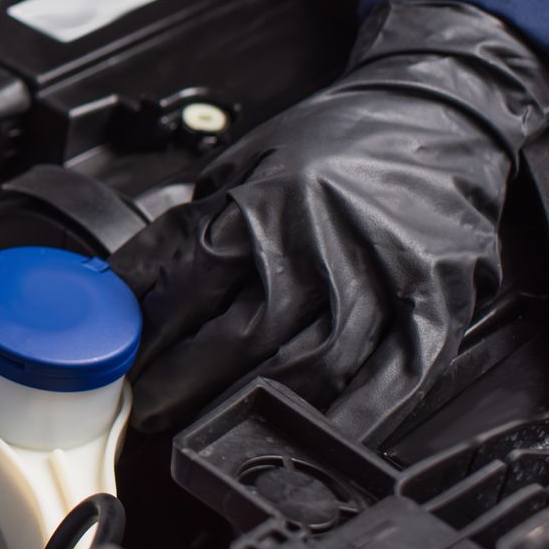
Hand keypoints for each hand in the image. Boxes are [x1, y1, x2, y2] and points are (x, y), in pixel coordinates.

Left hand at [111, 0, 548, 443]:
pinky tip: (309, 435)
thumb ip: (200, 217)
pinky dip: (350, 418)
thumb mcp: (247, 159)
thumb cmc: (337, 141)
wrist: (437, 112)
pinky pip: (393, 380)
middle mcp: (317, 241)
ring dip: (250, 411)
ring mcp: (378, 276)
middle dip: (181, 384)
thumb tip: (134, 278)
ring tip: (205, 432)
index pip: (184, 274)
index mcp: (263, 202)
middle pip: (238, 335)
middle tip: (148, 408)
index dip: (142, 326)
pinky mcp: (434, 302)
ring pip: (308, 367)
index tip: (111, 356)